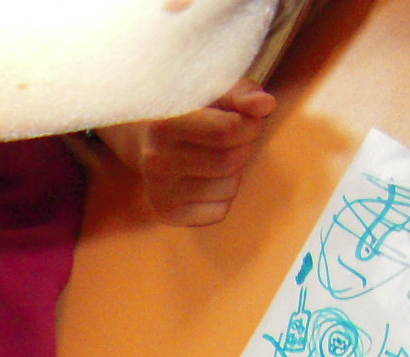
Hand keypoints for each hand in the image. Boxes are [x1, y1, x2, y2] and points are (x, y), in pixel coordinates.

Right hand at [98, 80, 275, 227]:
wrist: (143, 134)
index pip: (228, 131)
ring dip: (235, 172)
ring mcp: (159, 191)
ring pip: (229, 187)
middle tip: (231, 138)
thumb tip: (265, 106)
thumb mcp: (213, 90)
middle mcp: (156, 160)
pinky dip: (223, 196)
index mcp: (164, 123)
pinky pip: (219, 211)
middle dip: (244, 147)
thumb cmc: (189, 108)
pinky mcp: (167, 213)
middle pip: (230, 161)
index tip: (246, 120)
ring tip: (217, 156)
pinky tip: (207, 178)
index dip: (250, 125)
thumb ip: (242, 94)